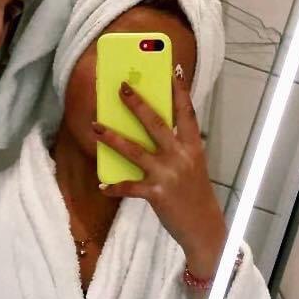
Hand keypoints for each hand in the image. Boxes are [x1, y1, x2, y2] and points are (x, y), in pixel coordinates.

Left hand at [95, 74, 226, 278]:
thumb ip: (177, 148)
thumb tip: (150, 131)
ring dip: (113, 138)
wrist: (204, 228)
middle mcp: (182, 156)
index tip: (173, 70)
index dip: (180, 91)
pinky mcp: (157, 193)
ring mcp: (169, 174)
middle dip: (138, 105)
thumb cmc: (195, 194)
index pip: (187, 113)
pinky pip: (130, 187)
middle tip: (121, 88)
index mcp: (193, 147)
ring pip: (136, 151)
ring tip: (95, 126)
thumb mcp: (193, 166)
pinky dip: (115, 187)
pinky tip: (102, 186)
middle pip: (157, 124)